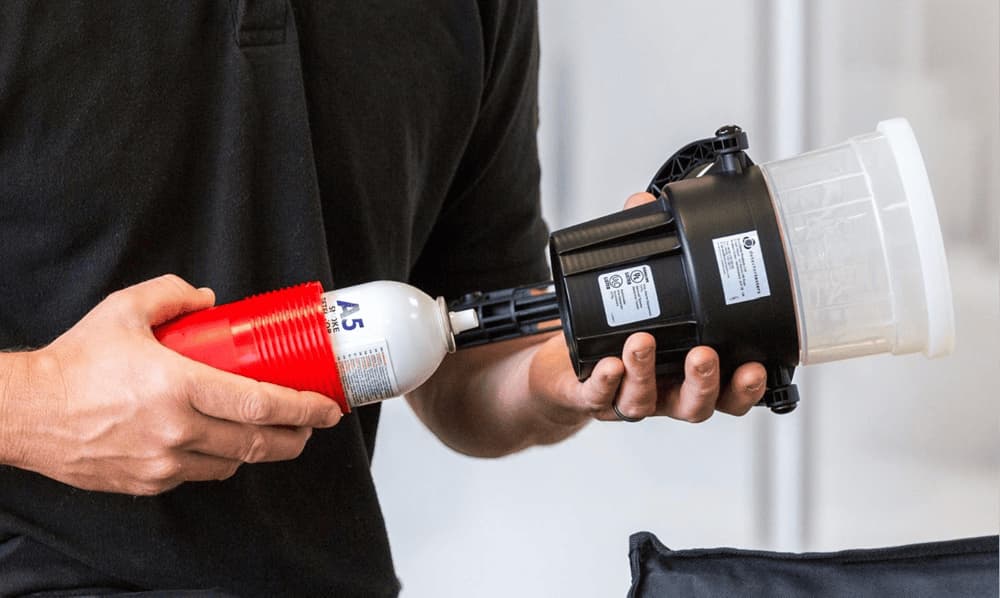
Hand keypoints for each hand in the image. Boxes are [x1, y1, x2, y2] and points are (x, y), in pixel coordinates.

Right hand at [0, 275, 341, 494]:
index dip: (303, 409)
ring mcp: (162, 463)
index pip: (260, 404)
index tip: (328, 408)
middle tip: (312, 425)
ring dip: (259, 450)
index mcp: (178, 386)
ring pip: (232, 464)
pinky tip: (222, 444)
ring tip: (272, 432)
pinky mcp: (147, 482)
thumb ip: (173, 295)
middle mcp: (176, 430)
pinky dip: (220, 461)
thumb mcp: (125, 310)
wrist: (25, 412)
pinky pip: (200, 475)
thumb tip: (211, 301)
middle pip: (258, 444)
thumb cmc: (74, 362)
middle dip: (296, 437)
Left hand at [528, 192, 766, 426]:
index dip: (745, 387)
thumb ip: (644, 248)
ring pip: (644, 402)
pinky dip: (605, 382)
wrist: (562, 373)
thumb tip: (644, 201)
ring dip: (645, 373)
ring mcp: (625, 397)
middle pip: (694, 405)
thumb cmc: (614, 338)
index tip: (757, 367)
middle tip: (703, 354)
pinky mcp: (587, 397)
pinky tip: (608, 365)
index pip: (728, 392)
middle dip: (703, 382)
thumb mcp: (637, 295)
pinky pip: (597, 397)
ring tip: (642, 343)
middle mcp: (662, 394)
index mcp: (687, 376)